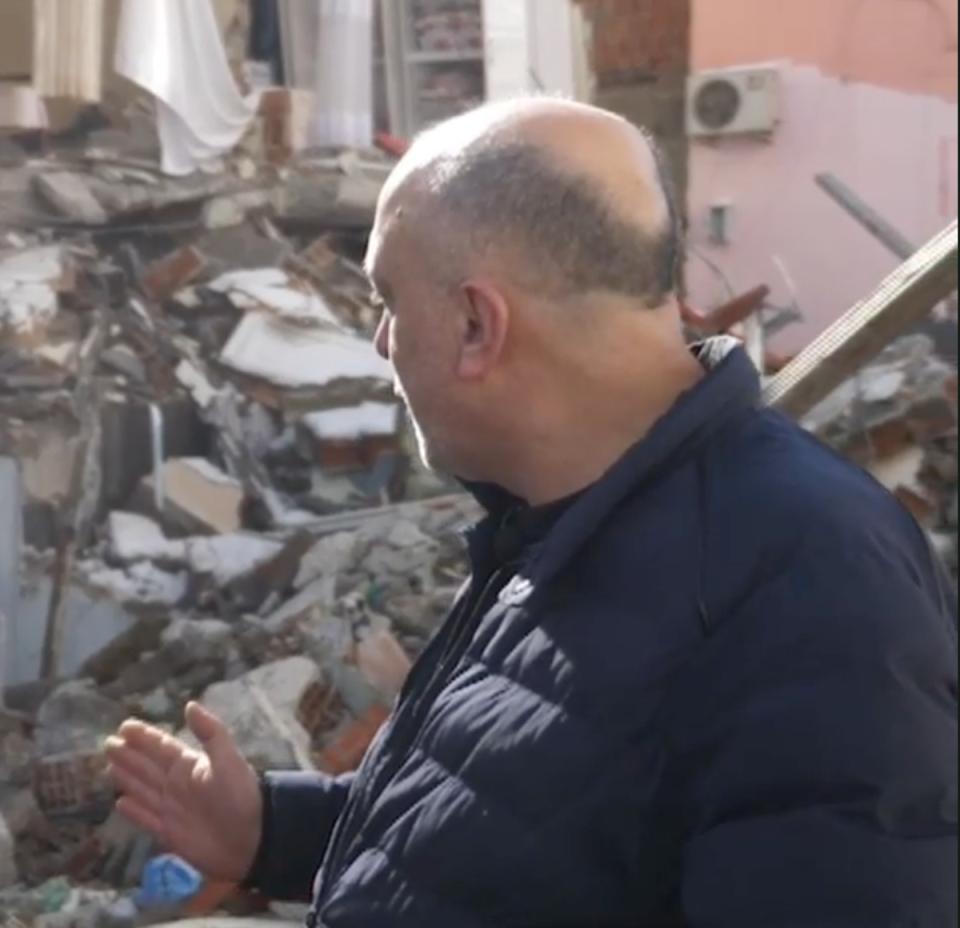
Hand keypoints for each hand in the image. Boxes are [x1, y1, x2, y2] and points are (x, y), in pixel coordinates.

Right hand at [105, 702, 262, 882]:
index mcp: (191, 765)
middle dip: (128, 754)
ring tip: (109, 766)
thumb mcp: (228, 760)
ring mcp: (173, 809)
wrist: (252, 839)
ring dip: (127, 778)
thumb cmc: (241, 796)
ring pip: (143, 789)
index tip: (124, 726)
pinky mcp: (170, 833)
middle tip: (107, 743)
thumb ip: (210, 733)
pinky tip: (120, 803)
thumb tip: (189, 704)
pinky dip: (133, 812)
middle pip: (147, 766)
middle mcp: (179, 785)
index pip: (162, 747)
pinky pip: (146, 819)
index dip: (144, 737)